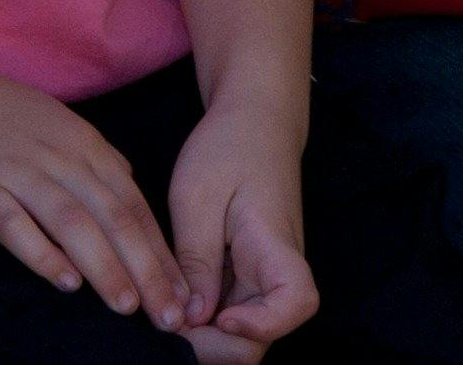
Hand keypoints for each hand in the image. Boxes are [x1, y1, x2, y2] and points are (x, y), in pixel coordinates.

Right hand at [0, 59, 187, 331]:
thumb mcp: (48, 122)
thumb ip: (87, 159)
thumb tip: (124, 195)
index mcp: (79, 140)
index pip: (133, 201)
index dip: (161, 249)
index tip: (183, 292)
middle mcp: (56, 154)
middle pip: (114, 215)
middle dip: (148, 269)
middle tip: (171, 316)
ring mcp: (17, 170)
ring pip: (74, 222)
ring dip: (106, 267)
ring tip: (128, 307)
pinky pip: (16, 224)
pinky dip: (43, 254)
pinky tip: (64, 284)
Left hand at [165, 91, 316, 362]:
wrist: (255, 119)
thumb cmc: (229, 146)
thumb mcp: (199, 194)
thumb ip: (197, 257)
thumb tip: (193, 318)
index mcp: (276, 244)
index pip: (297, 303)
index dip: (261, 325)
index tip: (219, 316)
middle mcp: (277, 271)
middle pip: (262, 336)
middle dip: (215, 346)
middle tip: (169, 324)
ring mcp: (263, 278)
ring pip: (243, 333)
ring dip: (205, 336)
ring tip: (165, 313)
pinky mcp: (246, 277)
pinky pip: (230, 313)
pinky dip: (202, 320)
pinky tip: (173, 303)